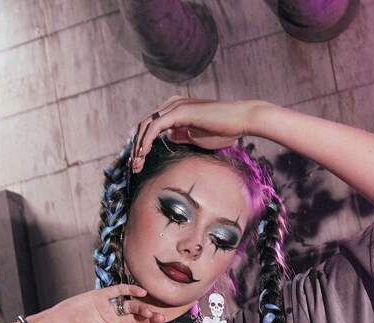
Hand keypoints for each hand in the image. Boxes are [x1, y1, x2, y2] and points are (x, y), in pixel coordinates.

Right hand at [38, 284, 178, 322]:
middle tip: (164, 320)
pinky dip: (131, 290)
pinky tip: (142, 293)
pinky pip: (119, 291)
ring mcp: (108, 310)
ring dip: (144, 308)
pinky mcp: (101, 297)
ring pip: (132, 307)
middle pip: (140, 322)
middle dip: (153, 322)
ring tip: (153, 312)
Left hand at [130, 96, 258, 171]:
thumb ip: (181, 136)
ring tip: (136, 164)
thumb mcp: (196, 137)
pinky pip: (155, 127)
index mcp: (176, 111)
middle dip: (136, 147)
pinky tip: (143, 155)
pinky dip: (146, 141)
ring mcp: (175, 106)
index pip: (151, 128)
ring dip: (138, 147)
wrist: (240, 120)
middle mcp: (172, 105)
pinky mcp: (179, 111)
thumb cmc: (223, 130)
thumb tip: (170, 138)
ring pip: (146, 126)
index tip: (138, 163)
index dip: (142, 146)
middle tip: (133, 167)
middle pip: (145, 126)